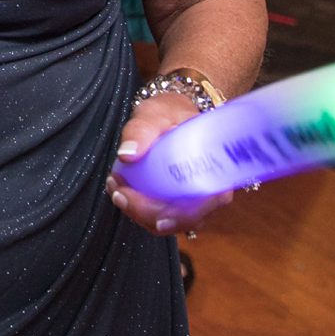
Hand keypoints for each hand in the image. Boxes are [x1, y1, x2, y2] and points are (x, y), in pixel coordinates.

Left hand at [110, 93, 234, 235]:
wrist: (170, 115)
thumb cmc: (170, 113)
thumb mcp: (156, 113)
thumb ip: (142, 129)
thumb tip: (128, 155)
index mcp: (218, 167)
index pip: (210, 202)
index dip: (185, 215)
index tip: (158, 218)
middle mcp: (211, 188)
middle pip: (184, 219)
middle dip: (148, 213)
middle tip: (119, 192)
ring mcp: (193, 199)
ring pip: (168, 222)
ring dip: (138, 213)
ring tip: (116, 187)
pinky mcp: (176, 203)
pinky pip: (158, 216)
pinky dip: (137, 209)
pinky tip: (120, 191)